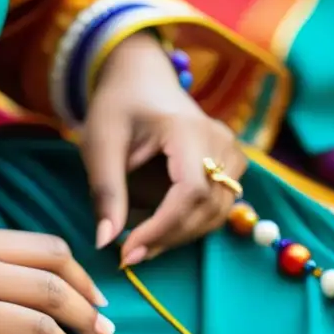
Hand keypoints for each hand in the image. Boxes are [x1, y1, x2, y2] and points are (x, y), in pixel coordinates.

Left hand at [80, 32, 245, 265]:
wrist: (142, 77)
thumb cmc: (118, 106)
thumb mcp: (101, 144)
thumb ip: (106, 193)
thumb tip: (105, 243)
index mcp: (188, 130)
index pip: (190, 193)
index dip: (162, 228)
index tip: (128, 251)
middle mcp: (220, 141)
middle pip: (208, 207)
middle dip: (168, 238)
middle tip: (129, 255)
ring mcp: (231, 152)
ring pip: (217, 212)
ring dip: (180, 235)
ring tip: (142, 245)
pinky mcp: (232, 163)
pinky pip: (219, 205)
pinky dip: (192, 224)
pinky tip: (161, 229)